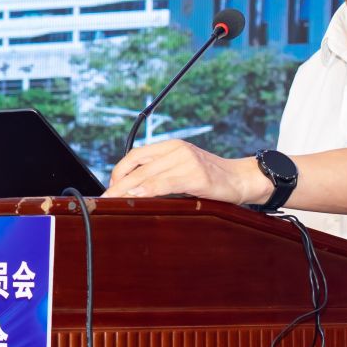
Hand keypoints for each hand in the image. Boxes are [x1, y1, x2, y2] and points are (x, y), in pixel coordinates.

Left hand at [106, 139, 269, 205]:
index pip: (136, 155)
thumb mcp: (184, 170)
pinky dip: (148, 189)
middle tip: (104, 198)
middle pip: (138, 166)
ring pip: (148, 174)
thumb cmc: (212, 178)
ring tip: (114, 200)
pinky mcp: (196, 175)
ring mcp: (187, 160)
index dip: (119, 171)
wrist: (243, 179)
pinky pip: (165, 182)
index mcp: (172, 145)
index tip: (110, 187)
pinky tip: (138, 196)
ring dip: (127, 189)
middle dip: (118, 183)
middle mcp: (178, 149)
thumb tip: (134, 189)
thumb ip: (162, 173)